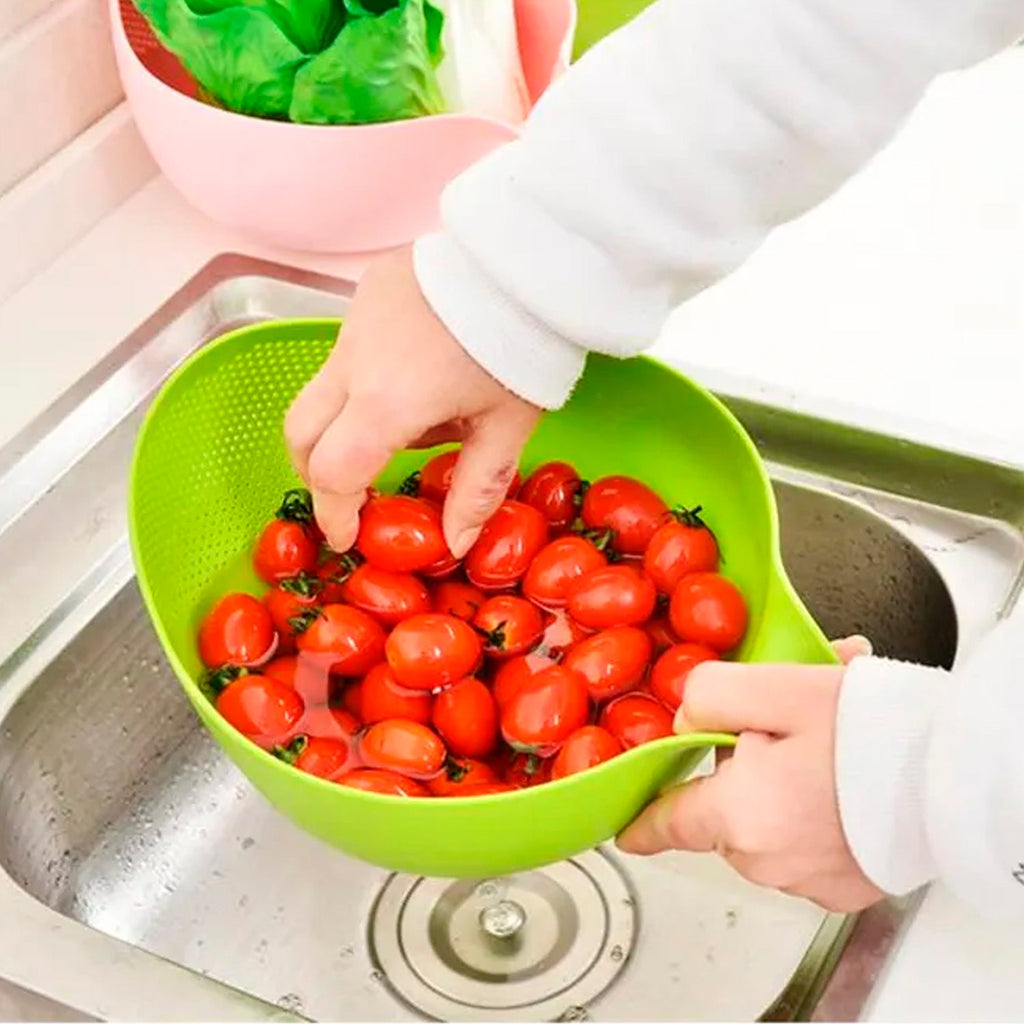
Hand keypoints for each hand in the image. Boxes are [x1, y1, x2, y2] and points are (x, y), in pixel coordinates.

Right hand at [285, 246, 540, 555]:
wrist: (528, 259)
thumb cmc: (524, 348)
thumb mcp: (506, 429)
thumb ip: (474, 490)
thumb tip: (454, 545)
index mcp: (388, 403)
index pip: (333, 474)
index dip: (334, 513)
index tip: (348, 536)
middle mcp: (354, 364)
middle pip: (300, 433)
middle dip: (317, 472)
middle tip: (353, 492)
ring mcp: (353, 324)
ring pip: (322, 391)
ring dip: (344, 424)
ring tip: (409, 424)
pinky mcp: (364, 295)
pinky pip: (346, 352)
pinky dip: (364, 380)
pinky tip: (416, 373)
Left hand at [617, 636, 884, 911]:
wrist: (956, 775)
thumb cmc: (871, 733)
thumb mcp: (777, 689)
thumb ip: (710, 696)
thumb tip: (688, 717)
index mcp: (739, 815)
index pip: (669, 824)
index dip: (643, 823)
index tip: (626, 832)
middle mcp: (767, 860)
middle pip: (725, 812)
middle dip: (744, 770)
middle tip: (785, 728)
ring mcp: (808, 880)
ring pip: (768, 827)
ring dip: (783, 789)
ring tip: (828, 744)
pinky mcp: (846, 888)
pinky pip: (807, 847)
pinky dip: (815, 816)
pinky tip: (847, 780)